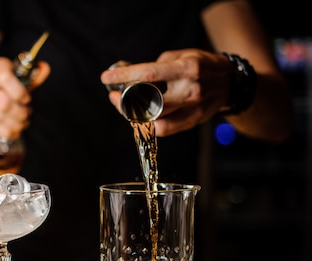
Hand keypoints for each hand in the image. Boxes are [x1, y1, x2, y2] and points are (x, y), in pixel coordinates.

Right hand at [0, 57, 49, 138]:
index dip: (19, 93)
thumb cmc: (10, 84)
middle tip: (26, 114)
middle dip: (19, 113)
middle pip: (3, 102)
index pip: (5, 79)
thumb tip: (44, 68)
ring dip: (14, 124)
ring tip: (22, 123)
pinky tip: (13, 131)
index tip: (26, 100)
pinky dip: (5, 131)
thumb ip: (34, 77)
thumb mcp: (24, 79)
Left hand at [100, 49, 230, 135]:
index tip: (107, 77)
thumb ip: (155, 65)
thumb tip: (127, 74)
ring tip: (126, 106)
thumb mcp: (180, 56)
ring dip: (134, 115)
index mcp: (186, 69)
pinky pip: (164, 129)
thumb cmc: (200, 66)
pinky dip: (148, 124)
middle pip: (149, 102)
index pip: (148, 74)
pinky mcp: (193, 121)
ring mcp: (192, 108)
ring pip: (154, 120)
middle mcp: (190, 90)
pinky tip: (140, 116)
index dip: (124, 76)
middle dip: (125, 101)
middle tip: (115, 96)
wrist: (229, 82)